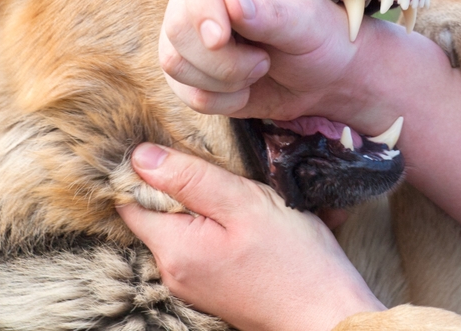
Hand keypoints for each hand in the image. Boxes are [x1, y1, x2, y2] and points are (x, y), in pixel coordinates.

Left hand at [118, 143, 384, 330]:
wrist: (330, 315)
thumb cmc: (296, 262)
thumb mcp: (245, 204)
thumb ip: (191, 179)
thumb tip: (140, 156)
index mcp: (174, 249)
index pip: (130, 200)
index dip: (146, 168)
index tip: (175, 147)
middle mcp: (174, 271)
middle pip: (157, 212)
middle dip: (181, 184)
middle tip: (222, 169)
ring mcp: (193, 283)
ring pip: (182, 225)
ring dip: (205, 204)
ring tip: (241, 193)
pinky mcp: (214, 286)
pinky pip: (202, 243)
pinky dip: (218, 225)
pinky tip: (247, 219)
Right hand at [159, 0, 366, 121]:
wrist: (319, 78)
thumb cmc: (318, 37)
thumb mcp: (308, 24)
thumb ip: (273, 15)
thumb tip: (231, 2)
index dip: (201, 3)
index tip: (220, 40)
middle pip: (178, 25)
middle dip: (223, 60)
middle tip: (264, 62)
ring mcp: (188, 27)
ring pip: (174, 61)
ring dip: (224, 81)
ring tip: (259, 69)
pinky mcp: (184, 64)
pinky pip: (184, 92)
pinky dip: (220, 101)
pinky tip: (245, 89)